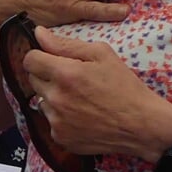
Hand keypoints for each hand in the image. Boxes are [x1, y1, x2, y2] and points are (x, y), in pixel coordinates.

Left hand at [19, 24, 171, 162]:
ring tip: (79, 99)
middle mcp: (56, 99)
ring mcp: (57, 121)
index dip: (40, 56)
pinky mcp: (61, 138)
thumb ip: (65, 44)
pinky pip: (51, 122)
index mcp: (64, 74)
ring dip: (54, 97)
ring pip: (42, 101)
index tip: (51, 59)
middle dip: (47, 75)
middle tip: (71, 79)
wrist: (143, 126)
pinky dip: (62, 118)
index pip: (29, 60)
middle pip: (33, 80)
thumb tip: (38, 33)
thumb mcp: (101, 55)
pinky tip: (82, 116)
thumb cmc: (125, 87)